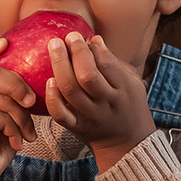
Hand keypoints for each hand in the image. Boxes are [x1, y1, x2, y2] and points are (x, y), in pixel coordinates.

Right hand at [0, 35, 37, 180]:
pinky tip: (15, 142)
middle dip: (20, 88)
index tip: (5, 42)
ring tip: (25, 134)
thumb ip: (17, 96)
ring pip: (5, 99)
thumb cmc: (0, 140)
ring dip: (22, 119)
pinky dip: (14, 130)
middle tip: (31, 103)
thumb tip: (45, 80)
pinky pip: (2, 115)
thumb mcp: (12, 114)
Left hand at [44, 33, 156, 172]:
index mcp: (124, 89)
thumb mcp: (131, 81)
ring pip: (71, 91)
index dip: (91, 48)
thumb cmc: (128, 104)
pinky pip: (60, 115)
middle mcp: (107, 103)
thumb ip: (114, 62)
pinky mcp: (76, 127)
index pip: (106, 64)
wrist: (127, 143)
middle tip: (66, 37)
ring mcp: (90, 117)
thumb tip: (95, 40)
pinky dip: (52, 98)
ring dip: (60, 66)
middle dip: (75, 53)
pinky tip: (48, 80)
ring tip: (53, 47)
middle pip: (87, 76)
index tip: (81, 38)